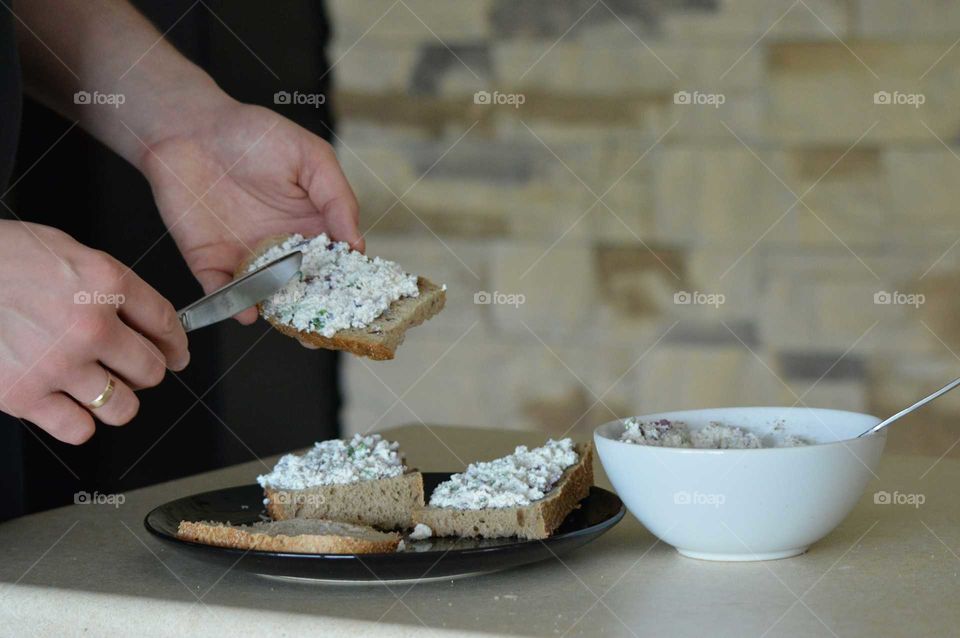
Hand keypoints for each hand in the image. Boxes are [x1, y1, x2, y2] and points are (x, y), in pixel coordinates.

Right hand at [0, 221, 188, 443]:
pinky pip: (79, 428)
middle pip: (151, 369)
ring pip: (123, 406)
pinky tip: (67, 405)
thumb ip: (103, 282)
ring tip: (101, 388)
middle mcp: (90, 325)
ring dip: (118, 400)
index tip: (177, 353)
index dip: (176, 343)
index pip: (165, 321)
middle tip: (132, 369)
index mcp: (104, 281)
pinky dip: (79, 422)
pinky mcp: (24, 396)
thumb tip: (136, 312)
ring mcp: (59, 364)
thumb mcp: (60, 248)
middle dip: (147, 370)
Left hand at [140, 99, 361, 323]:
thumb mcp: (311, 157)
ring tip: (292, 326)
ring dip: (280, 312)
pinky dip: (234, 304)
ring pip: (268, 296)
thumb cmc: (254, 134)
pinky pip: (224, 291)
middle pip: (306, 288)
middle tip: (328, 327)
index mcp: (311, 224)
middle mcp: (282, 247)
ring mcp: (247, 257)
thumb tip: (357, 244)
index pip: (336, 262)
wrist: (190, 127)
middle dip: (317, 309)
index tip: (360, 299)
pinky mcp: (210, 261)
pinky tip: (247, 311)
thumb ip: (337, 198)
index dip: (348, 281)